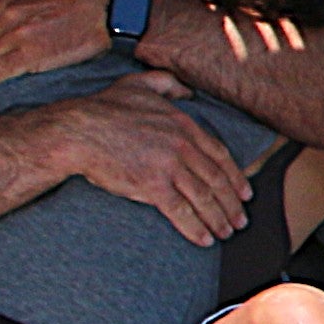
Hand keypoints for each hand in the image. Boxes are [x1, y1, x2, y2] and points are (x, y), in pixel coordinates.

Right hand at [38, 74, 249, 243]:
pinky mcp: (152, 186)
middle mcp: (182, 146)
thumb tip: (188, 91)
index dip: (236, 178)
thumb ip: (167, 83)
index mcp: (183, 124)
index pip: (220, 155)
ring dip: (218, 219)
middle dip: (232, 204)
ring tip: (225, 233)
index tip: (244, 194)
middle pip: (216, 180)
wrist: (78, 130)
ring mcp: (168, 167)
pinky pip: (181, 212)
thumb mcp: (139, 83)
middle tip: (240, 221)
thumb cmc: (104, 108)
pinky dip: (195, 228)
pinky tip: (204, 240)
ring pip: (203, 198)